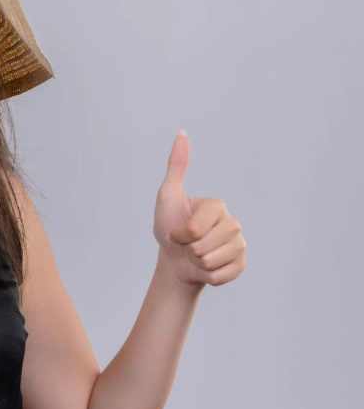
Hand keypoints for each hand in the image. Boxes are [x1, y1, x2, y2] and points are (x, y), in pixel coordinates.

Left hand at [153, 129, 247, 289]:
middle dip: (187, 250)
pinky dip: (208, 276)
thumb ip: (177, 166)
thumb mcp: (167, 195)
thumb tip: (182, 132)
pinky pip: (222, 276)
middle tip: (187, 244)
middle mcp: (233, 223)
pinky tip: (206, 268)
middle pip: (202, 247)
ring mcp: (239, 245)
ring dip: (196, 264)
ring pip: (211, 263)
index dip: (179, 235)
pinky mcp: (241, 265)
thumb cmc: (168, 224)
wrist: (173, 258)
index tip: (178, 229)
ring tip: (195, 254)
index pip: (194, 230)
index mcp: (217, 206)